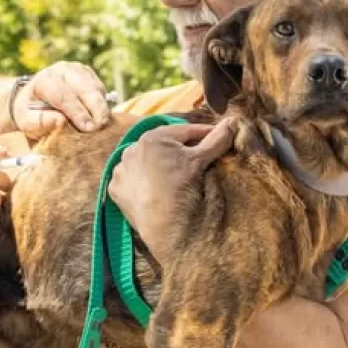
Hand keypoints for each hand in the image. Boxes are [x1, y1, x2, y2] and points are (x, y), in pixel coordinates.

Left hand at [12, 62, 108, 138]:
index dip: (77, 112)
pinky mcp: (86, 72)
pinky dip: (102, 101)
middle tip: (101, 125)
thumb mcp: (27, 121)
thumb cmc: (30, 113)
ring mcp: (75, 69)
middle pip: (83, 87)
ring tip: (103, 122)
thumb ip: (39, 122)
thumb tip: (59, 120)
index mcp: (43, 81)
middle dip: (95, 107)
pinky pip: (99, 87)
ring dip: (101, 105)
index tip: (88, 127)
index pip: (63, 96)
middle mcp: (60, 70)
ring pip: (94, 86)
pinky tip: (99, 115)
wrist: (32, 98)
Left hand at [108, 119, 236, 262]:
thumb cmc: (183, 188)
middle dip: (180, 150)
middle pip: (163, 146)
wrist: (165, 227)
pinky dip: (142, 182)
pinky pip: (131, 180)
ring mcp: (120, 170)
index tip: (218, 137)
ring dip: (157, 165)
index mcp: (153, 137)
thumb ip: (217, 138)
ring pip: (145, 162)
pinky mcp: (115, 188)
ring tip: (173, 176)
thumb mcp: (201, 160)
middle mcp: (131, 149)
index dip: (204, 134)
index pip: (184, 131)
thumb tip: (233, 121)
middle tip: (197, 159)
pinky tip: (153, 189)